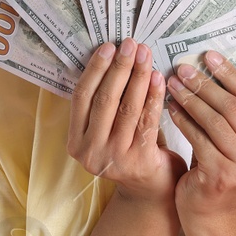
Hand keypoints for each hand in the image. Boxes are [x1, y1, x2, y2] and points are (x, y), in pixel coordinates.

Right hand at [67, 39, 183, 203]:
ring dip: (137, 77)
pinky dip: (153, 96)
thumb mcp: (108, 131)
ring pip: (126, 108)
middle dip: (118, 67)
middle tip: (130, 43)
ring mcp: (113, 159)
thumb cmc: (130, 153)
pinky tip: (159, 78)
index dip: (95, 69)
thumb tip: (114, 57)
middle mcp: (90, 153)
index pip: (81, 98)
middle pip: (104, 100)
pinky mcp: (138, 162)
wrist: (152, 192)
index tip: (108, 46)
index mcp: (76, 142)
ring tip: (146, 54)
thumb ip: (106, 105)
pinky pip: (147, 121)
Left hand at [165, 50, 235, 213]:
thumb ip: (233, 111)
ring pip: (216, 122)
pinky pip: (199, 139)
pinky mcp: (223, 175)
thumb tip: (209, 65)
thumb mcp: (235, 139)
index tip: (208, 55)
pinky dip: (183, 121)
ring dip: (192, 100)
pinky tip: (171, 108)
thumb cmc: (220, 166)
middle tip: (184, 69)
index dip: (229, 74)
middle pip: (233, 108)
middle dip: (206, 84)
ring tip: (173, 85)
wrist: (211, 210)